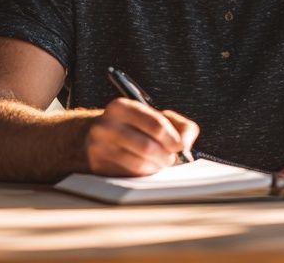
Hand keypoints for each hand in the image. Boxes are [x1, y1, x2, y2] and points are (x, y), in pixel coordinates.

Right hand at [84, 98, 198, 176]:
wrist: (100, 136)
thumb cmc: (136, 127)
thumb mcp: (158, 117)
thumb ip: (182, 126)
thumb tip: (186, 145)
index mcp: (121, 107)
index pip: (155, 125)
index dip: (172, 139)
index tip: (179, 146)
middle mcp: (105, 126)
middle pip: (147, 147)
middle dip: (165, 156)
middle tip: (170, 159)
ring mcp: (98, 148)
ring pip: (139, 164)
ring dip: (155, 167)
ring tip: (158, 163)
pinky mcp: (98, 167)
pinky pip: (129, 176)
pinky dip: (143, 175)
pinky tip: (144, 168)